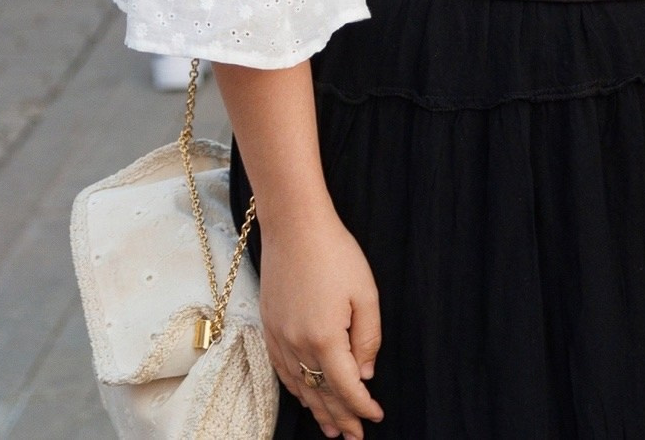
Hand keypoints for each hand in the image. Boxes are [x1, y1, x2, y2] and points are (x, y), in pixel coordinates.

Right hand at [259, 207, 385, 437]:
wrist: (294, 226)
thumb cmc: (335, 254)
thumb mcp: (366, 294)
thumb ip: (368, 338)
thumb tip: (365, 374)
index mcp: (325, 339)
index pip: (345, 388)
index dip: (362, 407)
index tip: (375, 417)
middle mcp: (297, 345)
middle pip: (320, 394)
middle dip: (340, 418)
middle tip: (354, 436)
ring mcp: (278, 337)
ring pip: (299, 386)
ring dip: (316, 410)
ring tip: (331, 428)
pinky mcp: (268, 327)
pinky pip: (281, 370)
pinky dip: (295, 388)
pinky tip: (304, 396)